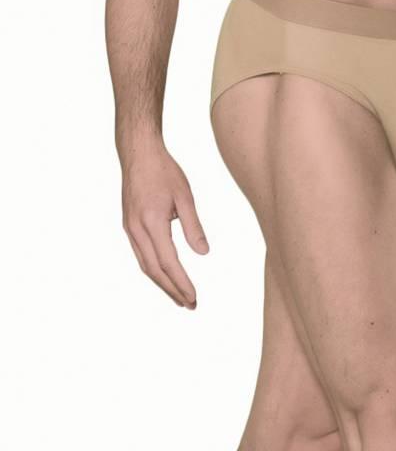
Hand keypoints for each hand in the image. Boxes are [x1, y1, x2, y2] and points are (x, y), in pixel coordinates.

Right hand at [121, 135, 209, 307]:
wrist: (139, 153)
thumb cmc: (164, 171)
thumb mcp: (185, 196)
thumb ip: (193, 226)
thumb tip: (203, 253)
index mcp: (152, 223)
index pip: (168, 262)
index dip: (181, 283)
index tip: (194, 297)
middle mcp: (137, 230)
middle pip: (154, 270)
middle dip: (172, 290)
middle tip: (190, 305)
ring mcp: (130, 228)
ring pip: (145, 265)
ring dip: (162, 283)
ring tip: (179, 296)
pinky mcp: (128, 225)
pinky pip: (140, 254)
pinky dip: (153, 269)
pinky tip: (164, 273)